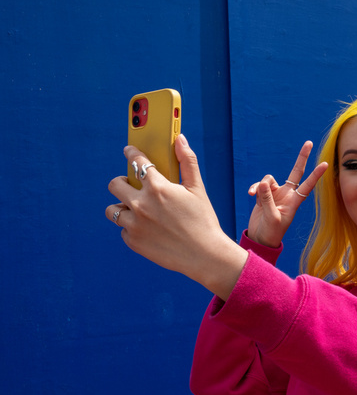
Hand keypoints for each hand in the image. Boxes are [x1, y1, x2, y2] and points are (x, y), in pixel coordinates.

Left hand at [106, 135, 246, 299]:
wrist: (204, 254)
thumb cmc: (203, 219)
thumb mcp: (197, 188)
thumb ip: (187, 161)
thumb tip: (180, 139)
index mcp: (157, 188)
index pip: (137, 162)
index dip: (132, 153)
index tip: (129, 151)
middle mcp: (141, 204)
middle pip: (115, 184)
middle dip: (121, 181)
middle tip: (131, 184)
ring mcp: (134, 224)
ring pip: (113, 209)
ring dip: (122, 206)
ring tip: (137, 209)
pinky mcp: (133, 241)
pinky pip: (123, 229)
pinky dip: (132, 226)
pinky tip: (148, 228)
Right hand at [247, 141, 327, 247]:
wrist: (260, 238)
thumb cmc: (271, 232)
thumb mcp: (271, 217)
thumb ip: (267, 199)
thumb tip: (263, 182)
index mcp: (294, 201)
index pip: (307, 185)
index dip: (316, 174)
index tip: (326, 164)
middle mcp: (286, 194)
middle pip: (296, 172)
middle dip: (302, 158)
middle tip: (309, 143)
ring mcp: (275, 194)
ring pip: (269, 179)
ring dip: (261, 184)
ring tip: (254, 195)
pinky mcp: (264, 195)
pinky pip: (259, 185)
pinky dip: (254, 188)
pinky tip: (250, 194)